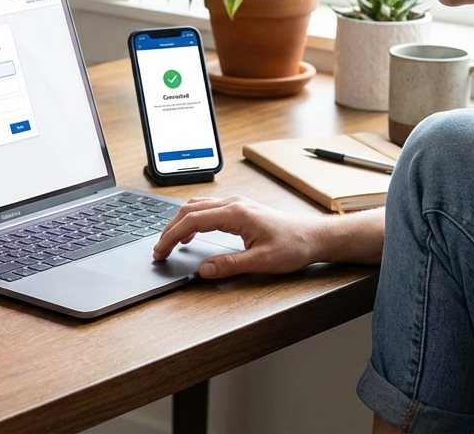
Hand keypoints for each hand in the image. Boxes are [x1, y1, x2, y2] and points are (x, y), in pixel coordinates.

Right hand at [151, 195, 323, 278]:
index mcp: (236, 213)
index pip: (192, 221)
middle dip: (170, 230)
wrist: (314, 237)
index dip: (171, 236)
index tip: (160, 251)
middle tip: (159, 250)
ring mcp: (237, 204)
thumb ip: (230, 265)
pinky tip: (191, 235)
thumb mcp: (261, 262)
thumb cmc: (294, 246)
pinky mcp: (241, 210)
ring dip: (180, 223)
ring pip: (197, 207)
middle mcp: (234, 204)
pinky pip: (208, 209)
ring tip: (170, 242)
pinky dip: (193, 220)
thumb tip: (203, 270)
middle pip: (190, 210)